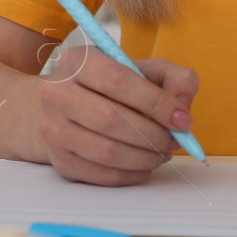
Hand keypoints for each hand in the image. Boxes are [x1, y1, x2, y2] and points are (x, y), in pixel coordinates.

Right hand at [33, 47, 198, 185]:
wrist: (62, 106)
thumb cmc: (110, 87)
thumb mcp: (145, 70)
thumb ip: (175, 78)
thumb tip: (182, 106)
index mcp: (80, 61)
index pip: (118, 80)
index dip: (156, 103)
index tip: (183, 120)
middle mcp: (57, 94)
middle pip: (110, 119)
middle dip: (153, 134)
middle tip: (175, 140)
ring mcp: (54, 130)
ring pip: (106, 152)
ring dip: (145, 157)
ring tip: (162, 152)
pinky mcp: (60, 160)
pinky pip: (102, 175)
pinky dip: (132, 174)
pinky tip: (144, 164)